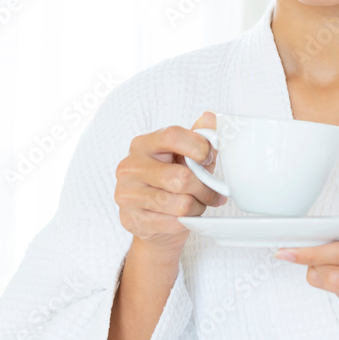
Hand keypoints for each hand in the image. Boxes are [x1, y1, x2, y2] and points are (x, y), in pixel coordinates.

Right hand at [114, 111, 226, 256]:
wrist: (156, 222)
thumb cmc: (173, 183)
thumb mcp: (187, 157)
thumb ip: (199, 136)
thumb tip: (210, 116)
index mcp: (143, 144)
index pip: (172, 135)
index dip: (199, 147)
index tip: (208, 158)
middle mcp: (130, 166)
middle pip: (181, 177)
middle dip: (205, 188)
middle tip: (213, 193)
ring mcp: (126, 194)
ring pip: (180, 203)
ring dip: (197, 207)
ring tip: (198, 205)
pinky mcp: (130, 219)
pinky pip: (172, 222)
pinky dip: (186, 222)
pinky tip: (185, 218)